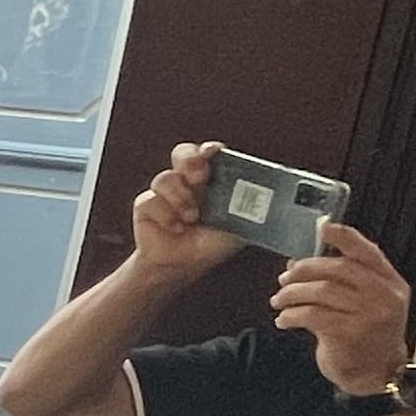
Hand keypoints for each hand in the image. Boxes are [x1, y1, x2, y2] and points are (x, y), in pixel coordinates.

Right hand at [125, 142, 251, 279]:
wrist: (183, 266)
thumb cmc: (211, 245)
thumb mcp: (239, 225)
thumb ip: (250, 208)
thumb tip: (269, 196)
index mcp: (210, 181)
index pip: (208, 154)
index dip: (209, 150)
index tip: (214, 152)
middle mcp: (187, 182)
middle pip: (182, 153)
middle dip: (190, 160)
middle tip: (198, 176)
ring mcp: (165, 192)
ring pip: (165, 177)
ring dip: (179, 198)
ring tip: (190, 217)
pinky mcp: (146, 205)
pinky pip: (150, 200)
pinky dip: (165, 216)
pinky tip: (175, 228)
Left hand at [273, 223, 415, 397]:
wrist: (377, 375)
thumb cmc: (366, 335)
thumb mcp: (368, 303)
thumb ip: (346, 281)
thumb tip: (298, 263)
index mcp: (392, 282)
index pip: (367, 251)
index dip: (343, 237)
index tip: (322, 227)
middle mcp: (385, 296)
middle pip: (337, 268)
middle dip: (304, 270)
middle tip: (283, 279)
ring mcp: (369, 315)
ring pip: (321, 291)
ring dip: (292, 294)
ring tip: (278, 301)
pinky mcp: (349, 334)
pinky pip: (312, 315)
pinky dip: (291, 315)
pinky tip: (283, 320)